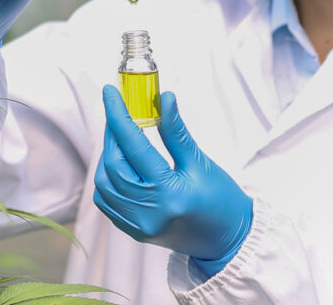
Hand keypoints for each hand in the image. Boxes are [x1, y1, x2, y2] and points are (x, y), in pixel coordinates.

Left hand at [94, 86, 251, 277]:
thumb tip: (163, 97)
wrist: (228, 240)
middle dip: (112, 133)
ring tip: (122, 136)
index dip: (118, 114)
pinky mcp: (133, 231)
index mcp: (169, 194)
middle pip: (113, 164)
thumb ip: (176, 131)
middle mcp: (148, 213)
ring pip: (104, 182)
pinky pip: (106, 199)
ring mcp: (138, 226)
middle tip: (119, 112)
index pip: (133, 146)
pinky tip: (120, 161)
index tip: (110, 91)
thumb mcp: (199, 162)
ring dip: (108, 154)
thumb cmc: (220, 199)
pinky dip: (107, 176)